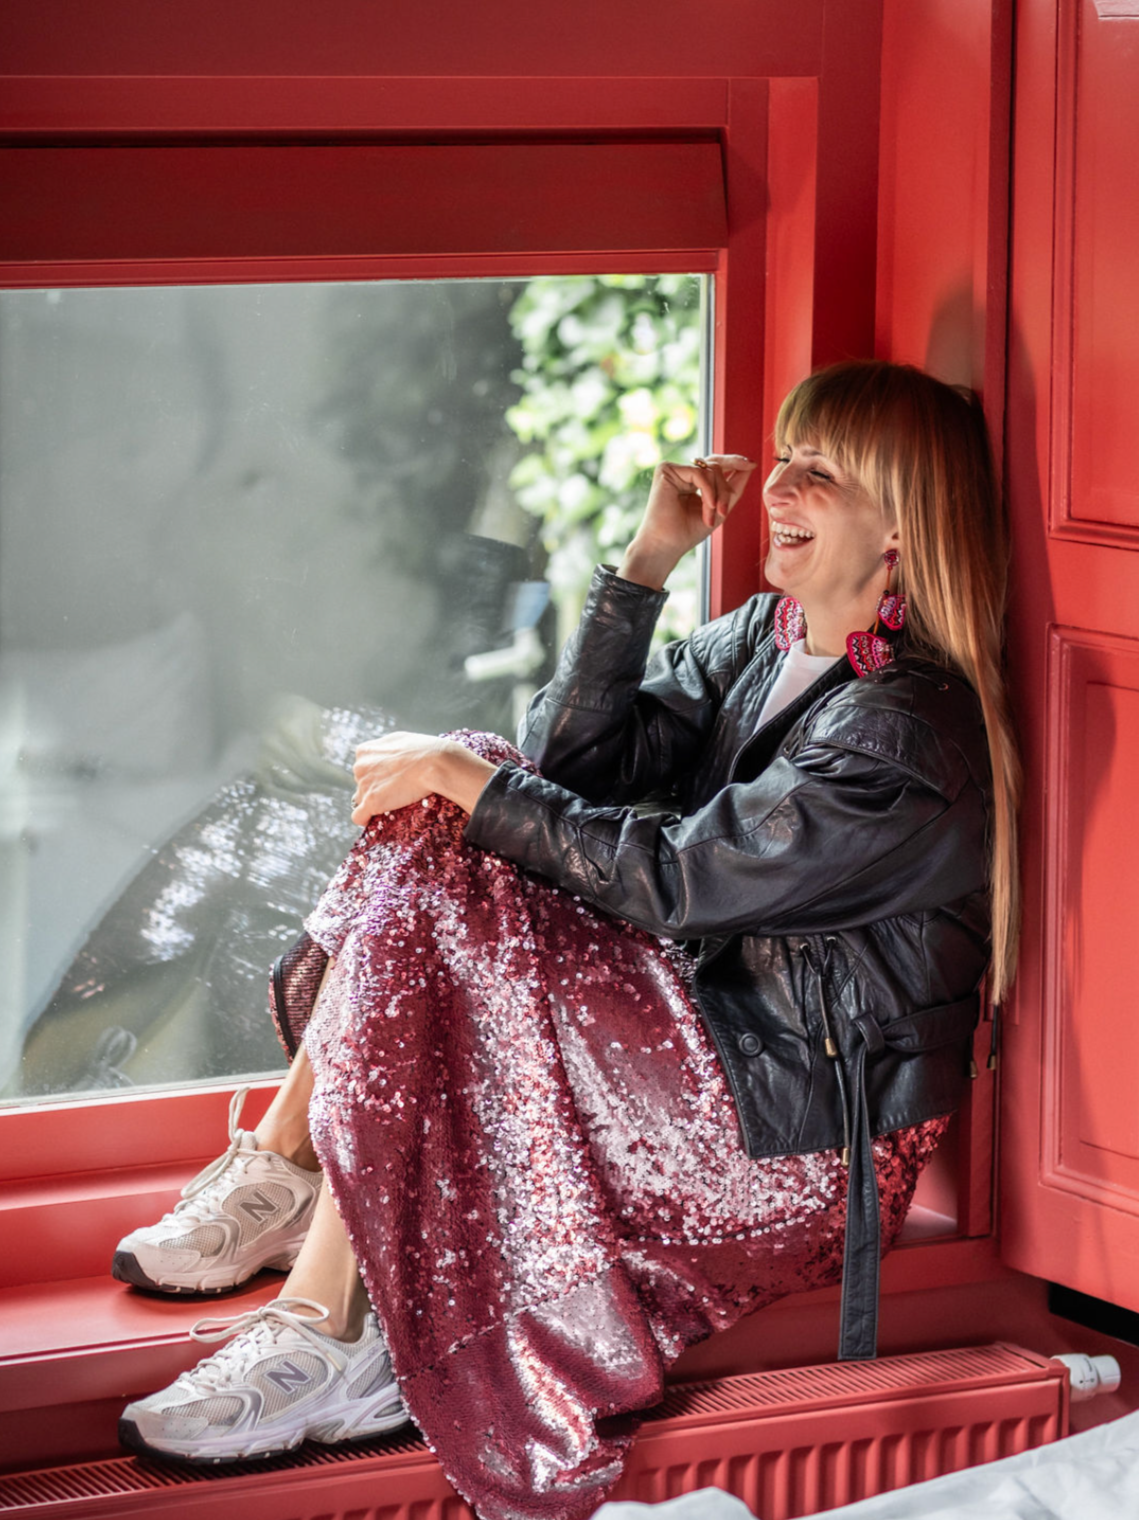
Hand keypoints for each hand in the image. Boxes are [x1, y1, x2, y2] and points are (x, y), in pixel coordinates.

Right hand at [255, 694, 353, 798]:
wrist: (269, 705)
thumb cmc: (297, 709)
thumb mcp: (313, 714)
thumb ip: (318, 736)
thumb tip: (323, 757)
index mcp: (287, 730)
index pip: (310, 761)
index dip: (330, 774)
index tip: (347, 780)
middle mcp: (272, 745)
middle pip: (302, 774)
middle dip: (326, 782)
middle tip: (343, 786)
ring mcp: (263, 757)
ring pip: (290, 783)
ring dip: (312, 790)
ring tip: (329, 789)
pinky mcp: (259, 767)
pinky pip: (272, 789)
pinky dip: (287, 797)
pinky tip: (303, 802)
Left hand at [351, 732, 495, 824]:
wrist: (435, 763)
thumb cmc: (424, 750)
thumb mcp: (400, 740)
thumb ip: (386, 748)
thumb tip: (386, 755)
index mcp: (364, 751)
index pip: (362, 767)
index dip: (375, 775)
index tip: (389, 779)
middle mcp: (360, 767)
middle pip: (361, 783)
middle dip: (374, 788)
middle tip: (395, 791)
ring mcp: (364, 785)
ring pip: (361, 799)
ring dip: (373, 803)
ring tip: (392, 804)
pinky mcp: (371, 803)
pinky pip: (359, 816)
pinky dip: (365, 819)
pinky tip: (375, 820)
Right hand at [619, 454, 757, 588]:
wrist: (666, 545)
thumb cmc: (688, 532)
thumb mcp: (720, 508)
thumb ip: (734, 487)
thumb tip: (750, 465)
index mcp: (692, 481)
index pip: (716, 465)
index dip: (734, 462)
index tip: (753, 465)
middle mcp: (682, 473)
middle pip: (716, 465)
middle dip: (725, 489)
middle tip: (724, 512)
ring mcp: (674, 469)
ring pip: (711, 469)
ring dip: (717, 495)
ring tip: (711, 516)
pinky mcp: (666, 470)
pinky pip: (700, 473)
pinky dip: (708, 491)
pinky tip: (708, 507)